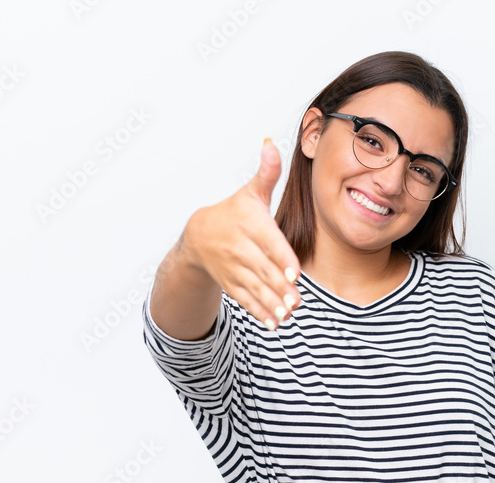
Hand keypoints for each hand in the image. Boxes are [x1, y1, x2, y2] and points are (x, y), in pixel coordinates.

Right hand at [179, 138, 301, 330]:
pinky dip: (259, 313)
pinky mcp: (231, 284)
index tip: (295, 273)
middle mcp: (240, 248)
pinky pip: (245, 300)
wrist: (198, 236)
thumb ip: (266, 174)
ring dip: (271, 304)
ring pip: (254, 288)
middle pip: (263, 270)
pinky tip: (275, 324)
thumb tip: (271, 145)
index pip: (268, 243)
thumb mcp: (249, 193)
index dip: (281, 258)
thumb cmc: (233, 213)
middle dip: (279, 287)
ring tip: (287, 316)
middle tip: (297, 302)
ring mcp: (234, 268)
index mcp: (249, 224)